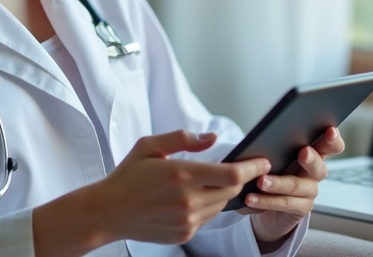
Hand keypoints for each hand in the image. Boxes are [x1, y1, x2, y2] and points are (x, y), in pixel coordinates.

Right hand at [91, 130, 269, 244]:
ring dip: (222, 192)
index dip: (253, 167)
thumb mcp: (149, 146)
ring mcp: (187, 220)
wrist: (108, 212)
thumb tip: (213, 138)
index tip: (263, 161)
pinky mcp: (185, 234)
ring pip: (221, 204)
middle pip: (232, 190)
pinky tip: (191, 198)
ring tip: (207, 181)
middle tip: (240, 167)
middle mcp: (188, 200)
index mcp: (181, 174)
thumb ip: (183, 139)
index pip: (232, 174)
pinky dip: (207, 206)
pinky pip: (208, 217)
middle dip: (240, 178)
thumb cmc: (128, 175)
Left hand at [242, 127, 345, 245]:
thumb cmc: (272, 169)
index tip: (330, 131)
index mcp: (313, 153)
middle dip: (312, 159)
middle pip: (320, 167)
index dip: (333, 139)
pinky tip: (251, 197)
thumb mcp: (274, 154)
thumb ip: (274, 145)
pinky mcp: (300, 208)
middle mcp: (315, 173)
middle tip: (303, 152)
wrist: (267, 201)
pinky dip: (265, 200)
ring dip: (278, 183)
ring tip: (261, 181)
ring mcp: (309, 191)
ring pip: (297, 186)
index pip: (330, 146)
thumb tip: (260, 137)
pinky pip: (284, 203)